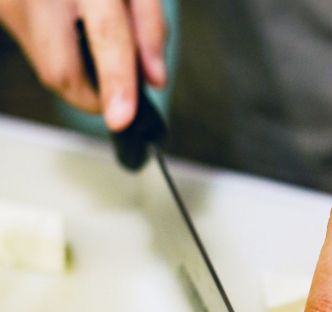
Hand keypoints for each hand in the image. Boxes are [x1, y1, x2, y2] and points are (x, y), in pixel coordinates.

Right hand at [0, 0, 165, 129]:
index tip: (122, 120)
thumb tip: (155, 80)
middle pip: (62, 72)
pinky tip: (72, 28)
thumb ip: (149, 27)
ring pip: (49, 70)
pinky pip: (38, 50)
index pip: (105, 36)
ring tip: (94, 45)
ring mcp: (10, 4)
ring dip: (82, 75)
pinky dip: (65, 54)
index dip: (116, 82)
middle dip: (96, 96)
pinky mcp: (2, 11)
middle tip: (118, 91)